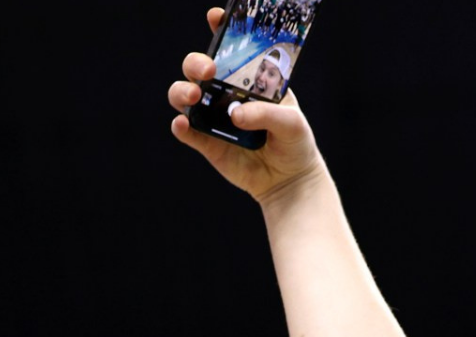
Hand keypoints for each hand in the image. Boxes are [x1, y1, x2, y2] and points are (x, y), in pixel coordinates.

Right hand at [168, 6, 323, 206]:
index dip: (220, 29)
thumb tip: (234, 114)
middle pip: (197, 68)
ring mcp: (213, 116)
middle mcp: (225, 93)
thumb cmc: (294, 143)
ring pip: (183, 95)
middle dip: (196, 63)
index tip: (215, 17)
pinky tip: (183, 125)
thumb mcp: (292, 123)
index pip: (230, 48)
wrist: (289, 181)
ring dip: (182, 91)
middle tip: (208, 72)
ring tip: (193, 96)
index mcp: (248, 79)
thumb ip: (266, 114)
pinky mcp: (206, 142)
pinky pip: (186, 132)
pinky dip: (181, 127)